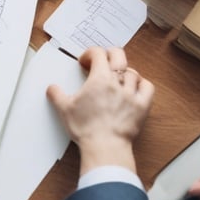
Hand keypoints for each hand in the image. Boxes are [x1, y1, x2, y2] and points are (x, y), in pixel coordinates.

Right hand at [46, 47, 154, 175]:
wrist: (104, 146)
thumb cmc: (86, 128)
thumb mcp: (64, 109)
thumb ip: (56, 94)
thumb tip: (52, 89)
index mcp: (99, 79)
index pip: (98, 53)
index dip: (90, 53)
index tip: (85, 62)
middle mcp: (117, 82)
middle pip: (118, 55)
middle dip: (109, 54)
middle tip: (102, 61)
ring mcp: (131, 93)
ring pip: (132, 72)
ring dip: (124, 71)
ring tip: (116, 77)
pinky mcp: (142, 106)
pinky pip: (148, 87)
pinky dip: (142, 83)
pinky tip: (135, 87)